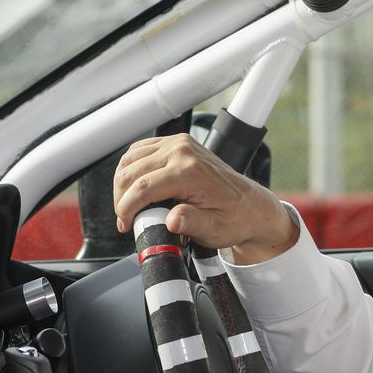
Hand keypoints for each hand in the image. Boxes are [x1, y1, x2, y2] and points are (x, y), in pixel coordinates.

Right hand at [113, 134, 298, 263]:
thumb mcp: (214, 229)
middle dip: (122, 198)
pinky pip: (140, 150)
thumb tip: (172, 221)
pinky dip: (131, 168)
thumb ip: (192, 224)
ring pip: (131, 158)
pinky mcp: (177, 143)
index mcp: (191, 171)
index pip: (142, 187)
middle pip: (131, 171)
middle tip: (126, 219)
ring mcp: (179, 144)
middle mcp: (183, 151)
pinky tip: (135, 187)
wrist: (250, 206)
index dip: (126, 209)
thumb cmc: (235, 218)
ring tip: (128, 205)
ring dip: (123, 183)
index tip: (125, 225)